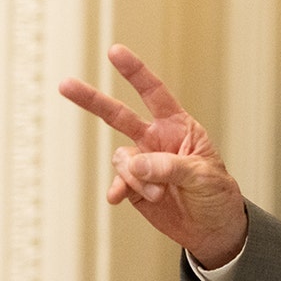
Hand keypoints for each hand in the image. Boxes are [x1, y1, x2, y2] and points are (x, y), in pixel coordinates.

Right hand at [59, 44, 247, 268]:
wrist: (211, 228)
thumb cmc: (216, 194)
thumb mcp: (204, 176)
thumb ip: (171, 167)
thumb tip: (137, 163)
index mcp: (179, 127)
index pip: (155, 94)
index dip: (135, 72)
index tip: (115, 52)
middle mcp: (156, 140)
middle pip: (119, 115)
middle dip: (92, 100)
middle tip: (64, 84)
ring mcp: (143, 163)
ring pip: (122, 159)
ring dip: (136, 177)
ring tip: (159, 194)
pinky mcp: (134, 186)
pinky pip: (118, 182)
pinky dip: (119, 189)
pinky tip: (121, 198)